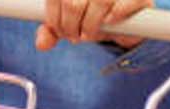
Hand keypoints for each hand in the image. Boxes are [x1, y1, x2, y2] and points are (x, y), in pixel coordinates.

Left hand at [36, 0, 152, 50]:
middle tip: (74, 37)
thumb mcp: (69, 23)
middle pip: (73, 3)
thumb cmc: (92, 17)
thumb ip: (52, 31)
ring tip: (88, 35)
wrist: (127, 21)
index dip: (54, 18)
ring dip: (90, 26)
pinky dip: (114, 16)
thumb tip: (42, 44)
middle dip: (70, 26)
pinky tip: (109, 22)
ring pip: (99, 2)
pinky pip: (123, 4)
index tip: (59, 31)